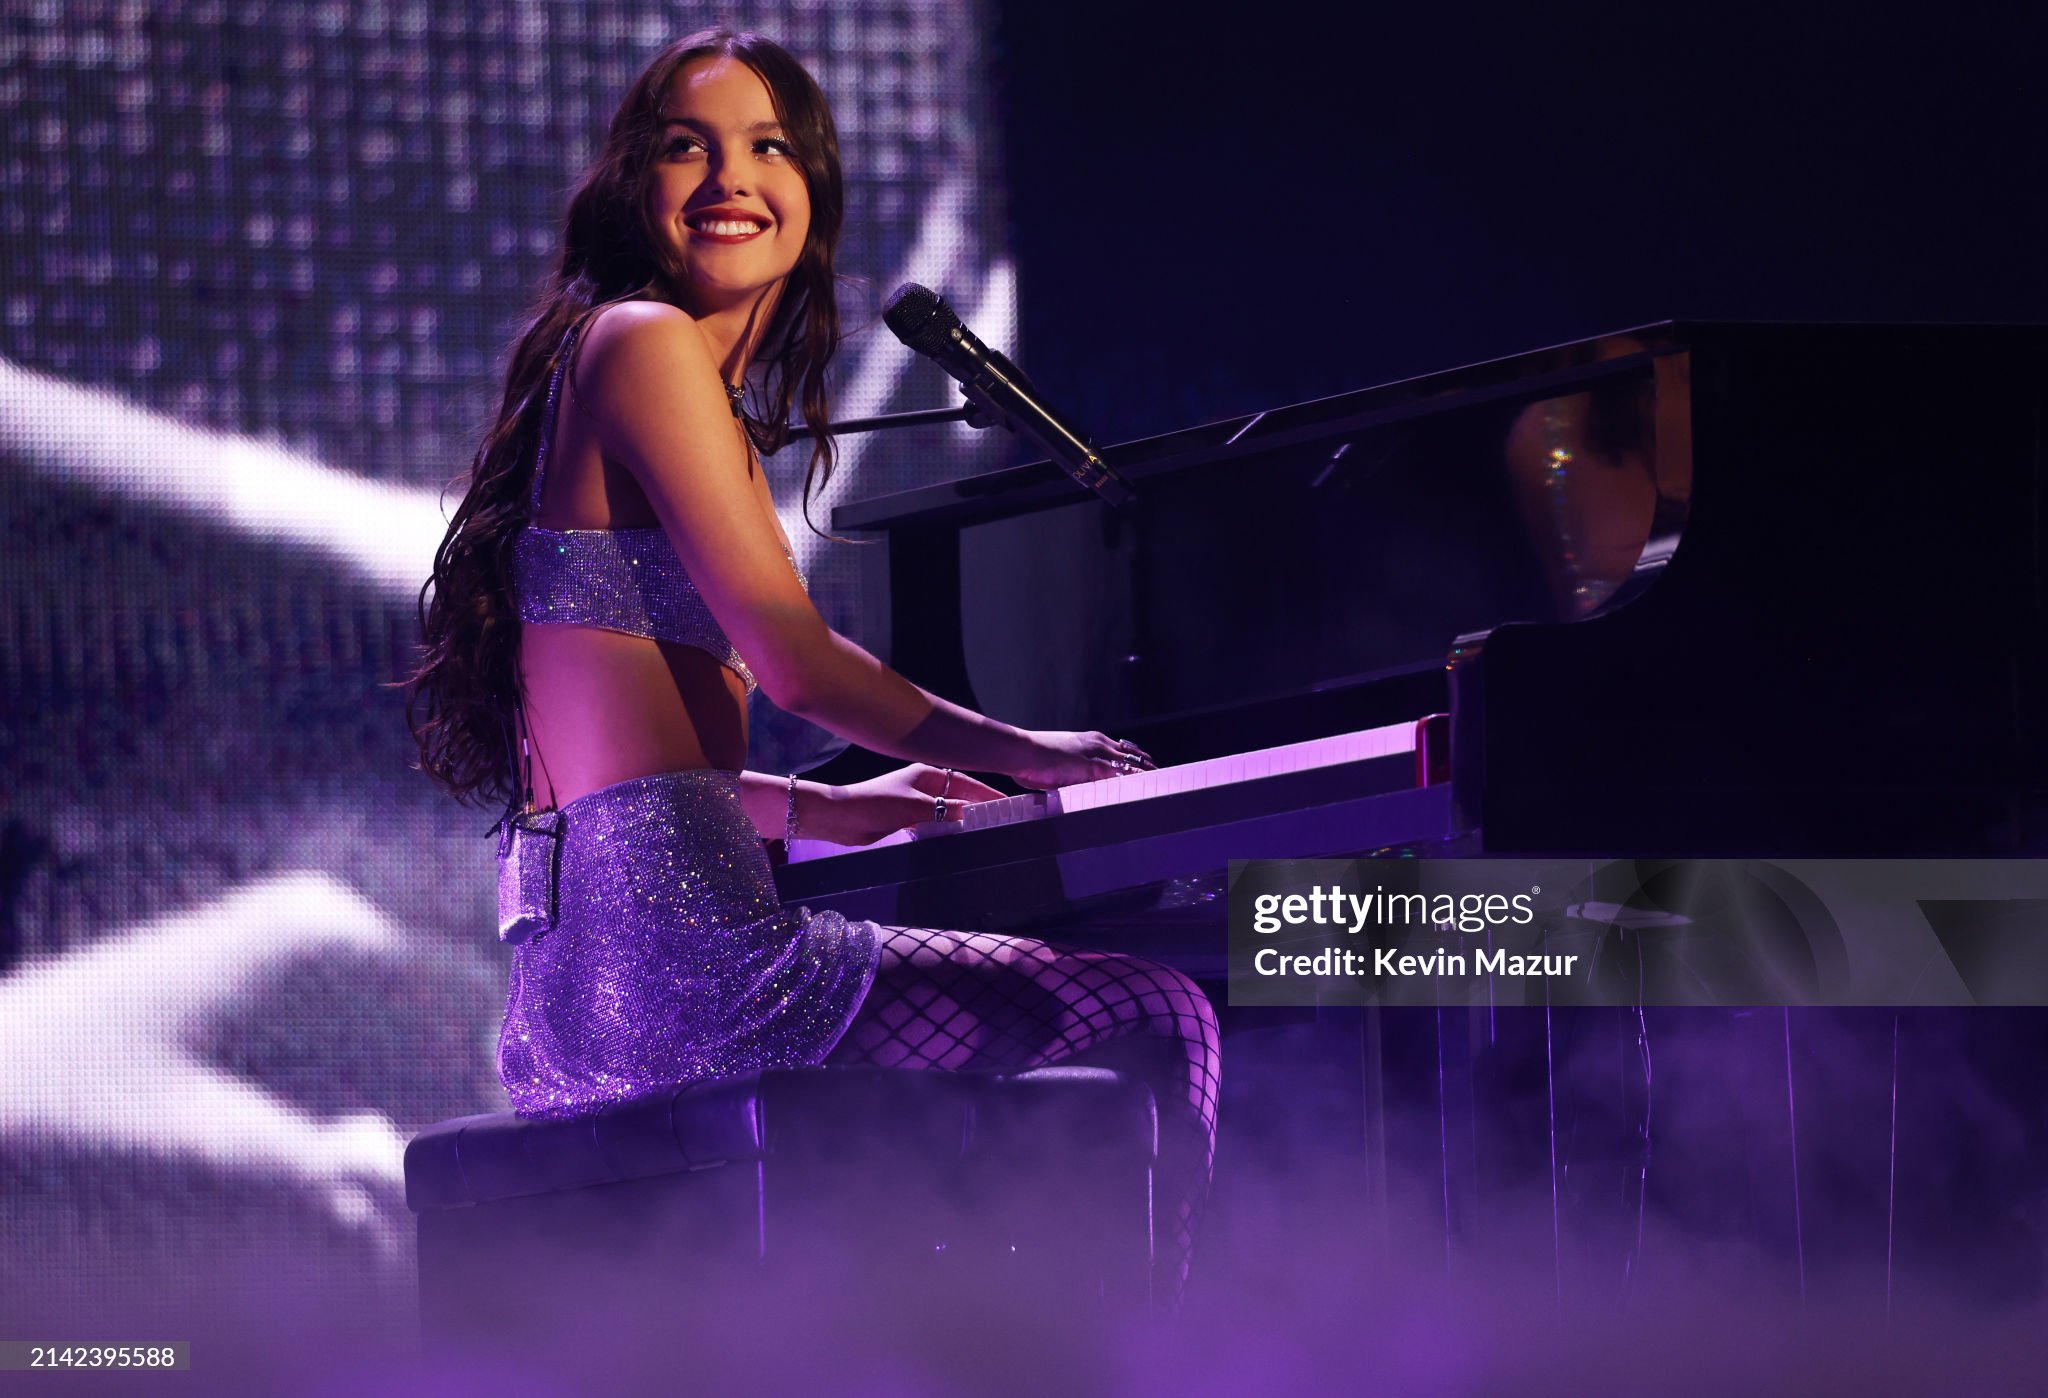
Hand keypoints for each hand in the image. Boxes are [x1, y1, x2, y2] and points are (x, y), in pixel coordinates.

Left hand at [807, 764, 1006, 846]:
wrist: (843, 819)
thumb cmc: (875, 804)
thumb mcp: (914, 806)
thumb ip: (945, 809)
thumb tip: (971, 812)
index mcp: (927, 774)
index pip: (966, 782)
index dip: (987, 792)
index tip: (1007, 803)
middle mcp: (925, 786)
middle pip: (960, 795)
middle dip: (979, 806)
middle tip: (1002, 819)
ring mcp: (917, 802)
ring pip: (949, 810)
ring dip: (963, 820)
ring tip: (986, 830)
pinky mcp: (909, 818)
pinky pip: (937, 823)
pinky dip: (948, 829)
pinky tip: (959, 839)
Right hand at [1007, 731, 1154, 791]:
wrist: (1021, 752)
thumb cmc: (1031, 761)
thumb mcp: (1058, 768)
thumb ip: (1072, 777)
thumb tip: (1075, 790)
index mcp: (1090, 741)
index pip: (1123, 751)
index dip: (1138, 763)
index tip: (1151, 772)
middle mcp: (1098, 743)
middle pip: (1135, 756)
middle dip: (1151, 769)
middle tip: (1169, 782)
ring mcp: (1098, 753)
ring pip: (1134, 764)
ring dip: (1150, 777)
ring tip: (1167, 789)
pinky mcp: (1095, 766)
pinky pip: (1123, 774)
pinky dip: (1137, 783)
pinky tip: (1148, 792)